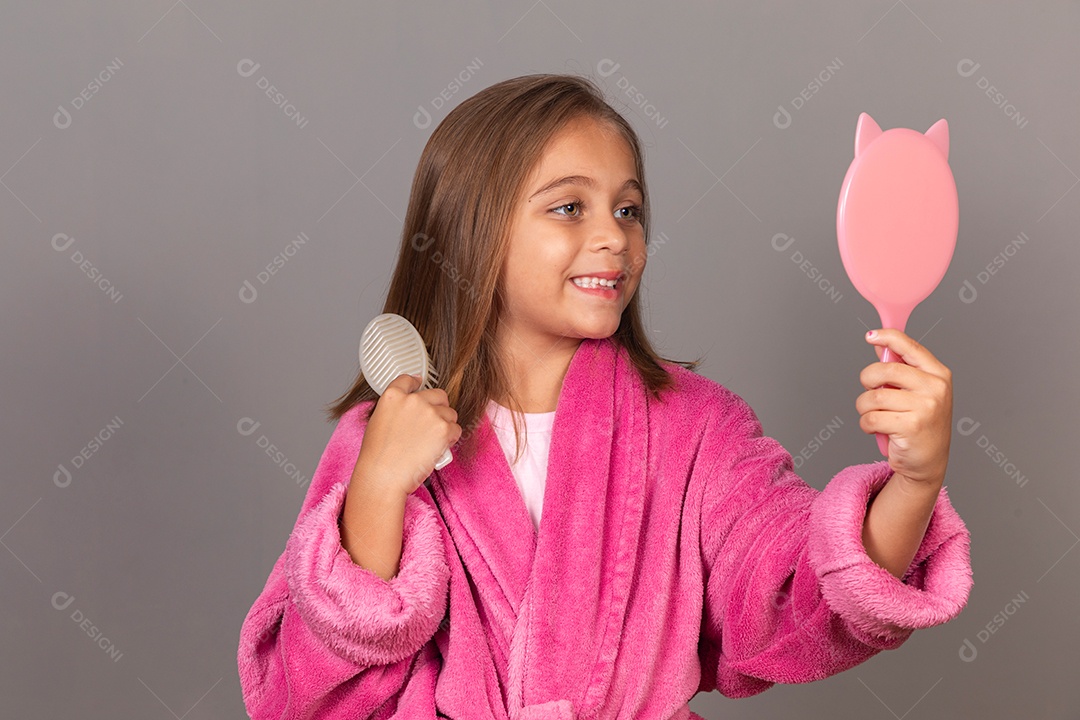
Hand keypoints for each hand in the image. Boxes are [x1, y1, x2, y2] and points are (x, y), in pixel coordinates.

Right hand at [357, 373, 461, 495]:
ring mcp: (430, 413)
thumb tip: (410, 410)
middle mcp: (413, 400)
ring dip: (446, 425)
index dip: (417, 383)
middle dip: (439, 408)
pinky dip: (451, 439)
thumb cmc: (377, 456)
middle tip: (432, 425)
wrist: (383, 476)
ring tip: (432, 442)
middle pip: (438, 395)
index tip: (420, 384)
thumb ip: (396, 409)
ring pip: (450, 413)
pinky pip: (456, 429)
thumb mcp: (378, 422)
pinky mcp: (443, 428)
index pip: (409, 379)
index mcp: (393, 396)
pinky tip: (438, 448)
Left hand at [856, 328, 951, 485]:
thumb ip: (901, 369)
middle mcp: (935, 388)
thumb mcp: (917, 393)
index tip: (871, 336)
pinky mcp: (911, 427)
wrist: (928, 462)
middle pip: (885, 370)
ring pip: (873, 397)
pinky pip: (870, 418)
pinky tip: (878, 429)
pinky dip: (866, 424)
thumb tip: (880, 346)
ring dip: (864, 407)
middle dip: (867, 380)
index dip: (888, 337)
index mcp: (938, 374)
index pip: (910, 347)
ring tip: (874, 415)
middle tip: (869, 391)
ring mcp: (925, 407)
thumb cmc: (920, 424)